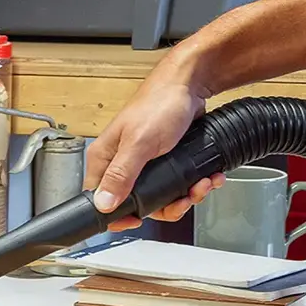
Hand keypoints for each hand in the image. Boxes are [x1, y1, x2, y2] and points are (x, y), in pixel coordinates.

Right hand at [85, 62, 220, 226]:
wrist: (189, 86)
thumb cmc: (160, 104)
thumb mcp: (139, 143)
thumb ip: (121, 175)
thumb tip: (103, 203)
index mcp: (104, 159)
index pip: (99, 200)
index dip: (118, 216)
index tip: (140, 219)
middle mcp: (120, 163)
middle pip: (136, 204)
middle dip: (167, 206)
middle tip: (183, 198)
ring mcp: (144, 164)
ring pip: (161, 197)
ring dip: (186, 196)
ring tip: (200, 185)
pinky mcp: (164, 162)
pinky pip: (176, 185)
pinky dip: (194, 186)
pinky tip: (206, 177)